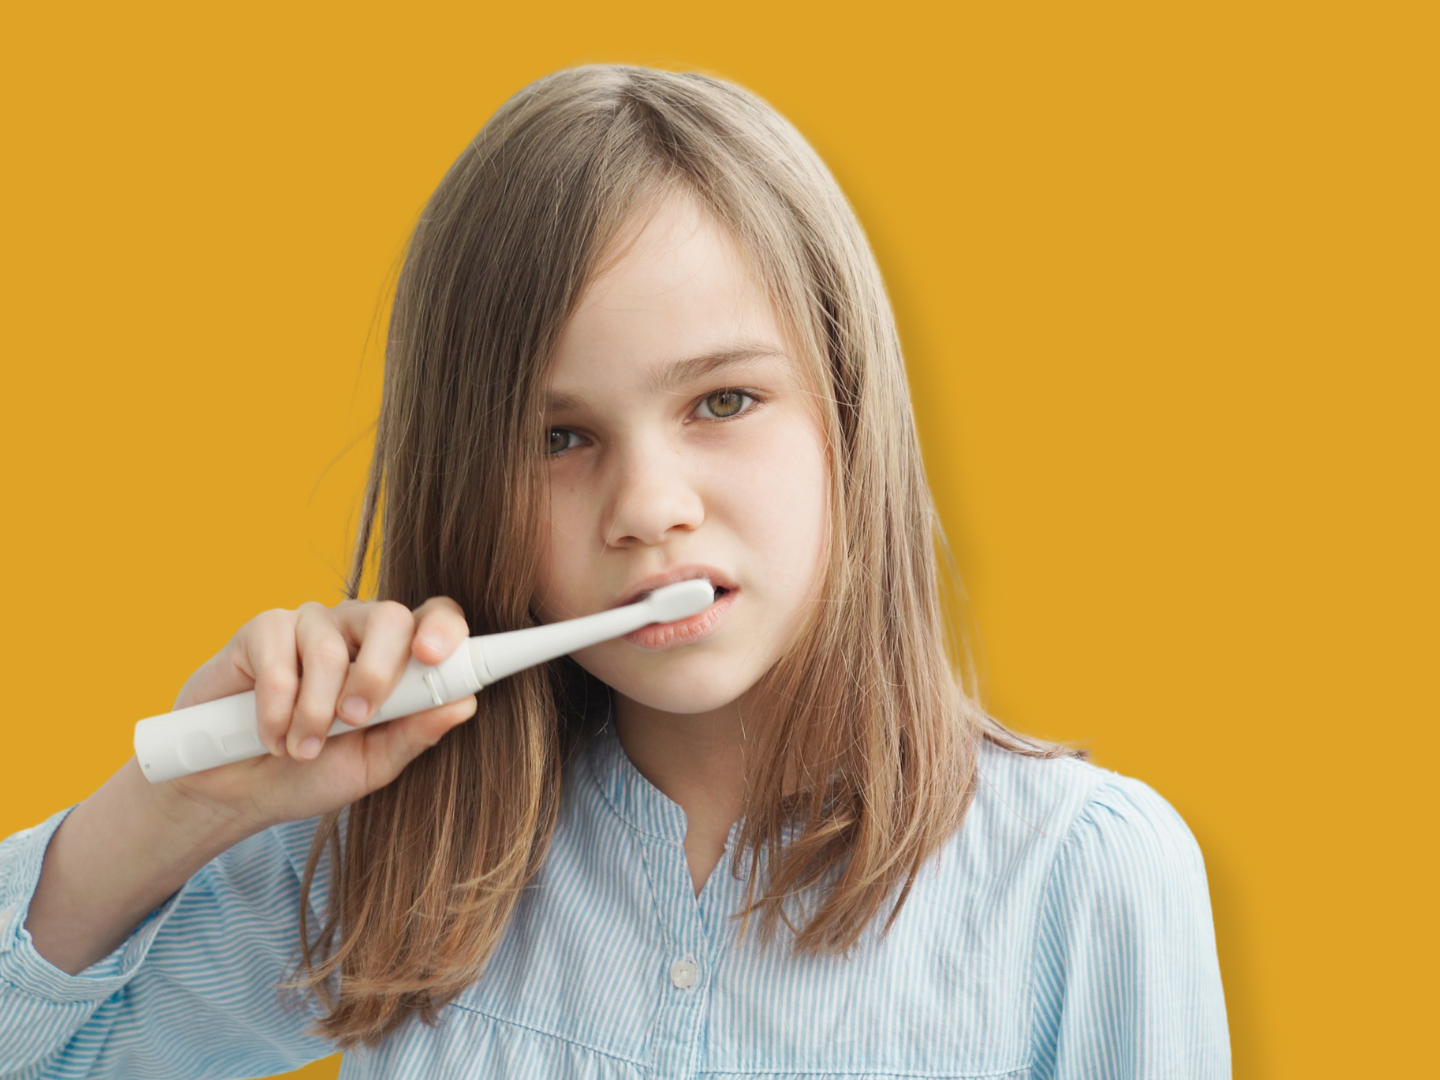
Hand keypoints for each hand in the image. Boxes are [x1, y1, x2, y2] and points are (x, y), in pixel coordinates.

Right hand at [159, 597, 476, 832]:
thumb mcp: (372, 764)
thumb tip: (464, 704)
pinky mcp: (262, 630)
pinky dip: (275, 707)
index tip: (435, 656)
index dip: (445, 629)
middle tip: (355, 720)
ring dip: (316, 710)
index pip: (437, 618)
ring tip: (303, 749)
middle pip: (389, 617)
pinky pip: (278, 655)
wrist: (239, 792)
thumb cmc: (314, 773)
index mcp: (398, 656)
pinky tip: (270, 736)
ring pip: (330, 646)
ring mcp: (311, 625)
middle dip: (377, 673)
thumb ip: (415, 733)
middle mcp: (359, 630)